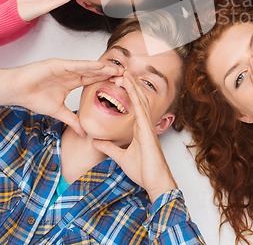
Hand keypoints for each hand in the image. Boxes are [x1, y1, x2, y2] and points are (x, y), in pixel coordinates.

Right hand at [11, 59, 119, 135]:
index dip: (106, 82)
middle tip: (126, 75)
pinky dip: (87, 65)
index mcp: (72, 82)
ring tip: (117, 69)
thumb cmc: (34, 97)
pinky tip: (99, 66)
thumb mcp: (58, 112)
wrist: (17, 90)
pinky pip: (75, 65)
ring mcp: (66, 68)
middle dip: (109, 74)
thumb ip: (72, 120)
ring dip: (102, 68)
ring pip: (88, 68)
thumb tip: (83, 133)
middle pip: (94, 73)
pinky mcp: (58, 65)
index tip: (121, 84)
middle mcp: (71, 73)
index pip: (94, 81)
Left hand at [92, 72, 176, 202]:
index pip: (133, 105)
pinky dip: (135, 96)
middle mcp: (145, 124)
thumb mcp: (120, 157)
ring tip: (124, 72)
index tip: (119, 81)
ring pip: (140, 99)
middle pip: (138, 98)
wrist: (155, 182)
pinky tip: (130, 86)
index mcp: (140, 128)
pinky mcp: (146, 129)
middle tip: (121, 70)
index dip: (128, 92)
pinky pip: (140, 109)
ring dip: (132, 85)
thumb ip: (109, 147)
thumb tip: (97, 141)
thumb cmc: (143, 171)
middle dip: (130, 84)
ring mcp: (147, 125)